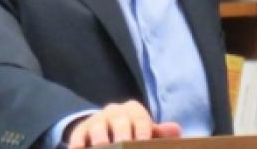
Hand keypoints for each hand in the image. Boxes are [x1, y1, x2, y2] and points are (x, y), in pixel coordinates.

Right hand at [65, 100, 181, 147]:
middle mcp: (115, 112)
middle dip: (122, 135)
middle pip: (120, 121)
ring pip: (98, 127)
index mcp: (134, 110)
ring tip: (103, 148)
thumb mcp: (146, 130)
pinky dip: (78, 142)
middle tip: (123, 146)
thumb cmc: (132, 132)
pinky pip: (79, 135)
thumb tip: (177, 130)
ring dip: (100, 140)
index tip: (143, 142)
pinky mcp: (81, 129)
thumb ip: (159, 133)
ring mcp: (97, 119)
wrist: (107, 127)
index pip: (140, 119)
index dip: (143, 131)